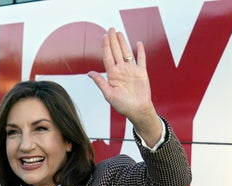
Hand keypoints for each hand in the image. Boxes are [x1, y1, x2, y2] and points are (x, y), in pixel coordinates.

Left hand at [88, 28, 161, 145]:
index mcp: (112, 75)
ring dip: (123, 43)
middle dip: (113, 40)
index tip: (103, 36)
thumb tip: (89, 73)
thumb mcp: (108, 94)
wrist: (138, 110)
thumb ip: (100, 82)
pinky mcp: (142, 72)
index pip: (107, 57)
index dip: (105, 46)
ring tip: (119, 33)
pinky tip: (138, 43)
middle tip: (110, 29)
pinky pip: (141, 59)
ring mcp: (131, 70)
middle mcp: (121, 70)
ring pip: (127, 53)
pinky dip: (140, 51)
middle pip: (116, 52)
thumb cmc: (122, 105)